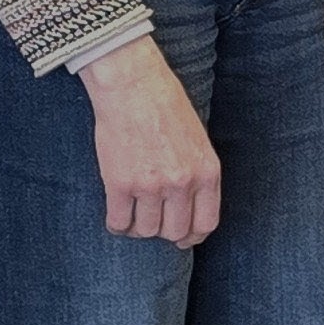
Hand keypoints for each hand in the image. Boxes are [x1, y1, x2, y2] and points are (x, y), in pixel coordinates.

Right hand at [78, 36, 221, 244]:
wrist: (134, 87)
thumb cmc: (167, 107)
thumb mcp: (198, 141)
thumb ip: (197, 175)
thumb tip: (189, 208)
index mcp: (207, 172)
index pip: (206, 223)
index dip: (192, 236)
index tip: (182, 237)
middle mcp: (182, 183)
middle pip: (174, 232)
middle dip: (164, 232)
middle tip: (153, 221)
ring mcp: (151, 186)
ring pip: (146, 230)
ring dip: (138, 227)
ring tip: (133, 212)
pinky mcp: (120, 184)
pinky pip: (118, 223)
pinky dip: (117, 224)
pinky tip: (117, 214)